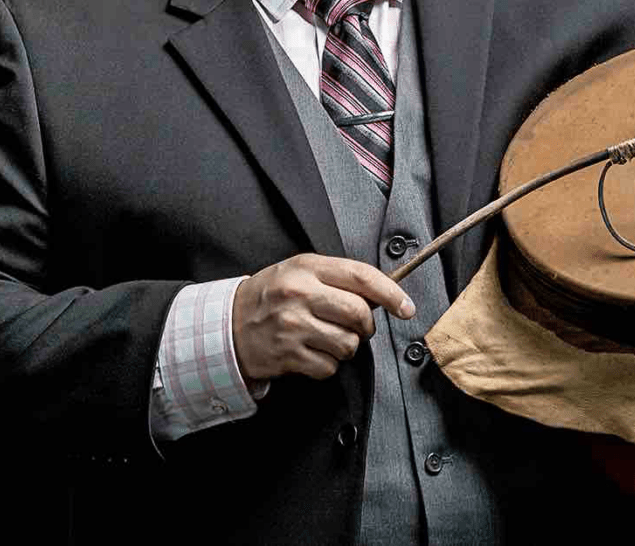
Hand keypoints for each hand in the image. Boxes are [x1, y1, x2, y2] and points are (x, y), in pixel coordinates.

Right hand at [232, 253, 414, 380]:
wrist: (228, 325)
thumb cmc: (271, 295)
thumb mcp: (300, 272)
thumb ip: (338, 278)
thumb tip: (384, 295)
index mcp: (307, 267)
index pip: (361, 276)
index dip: (391, 292)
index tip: (406, 306)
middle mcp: (300, 294)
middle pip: (359, 313)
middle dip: (366, 325)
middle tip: (358, 326)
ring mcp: (293, 325)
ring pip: (348, 344)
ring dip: (346, 347)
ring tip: (326, 338)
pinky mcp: (288, 355)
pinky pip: (329, 367)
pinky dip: (327, 364)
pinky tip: (311, 352)